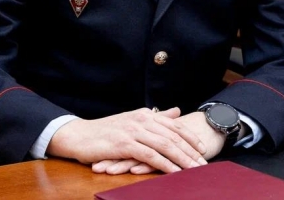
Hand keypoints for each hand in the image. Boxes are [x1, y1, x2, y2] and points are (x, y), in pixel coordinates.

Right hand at [47, 107, 207, 173]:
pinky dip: (164, 164)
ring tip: (195, 170)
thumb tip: (176, 111)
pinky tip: (174, 172)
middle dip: (190, 151)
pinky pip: (150, 155)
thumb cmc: (104, 131)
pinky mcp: (124, 144)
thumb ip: (156, 116)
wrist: (78, 135)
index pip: (173, 125)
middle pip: (172, 136)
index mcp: (144, 114)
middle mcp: (141, 120)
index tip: (202, 149)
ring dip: (182, 159)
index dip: (189, 137)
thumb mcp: (132, 120)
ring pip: (165, 145)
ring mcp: (133, 131)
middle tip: (205, 164)